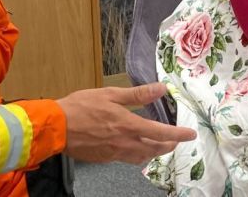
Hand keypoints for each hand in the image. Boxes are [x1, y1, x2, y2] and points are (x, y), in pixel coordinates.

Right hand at [57, 82, 195, 163]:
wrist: (57, 127)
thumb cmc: (82, 107)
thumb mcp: (111, 95)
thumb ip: (138, 94)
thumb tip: (162, 88)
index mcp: (129, 126)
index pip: (161, 133)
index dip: (178, 134)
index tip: (190, 134)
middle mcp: (125, 143)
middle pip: (154, 149)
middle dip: (168, 145)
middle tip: (175, 140)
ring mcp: (115, 153)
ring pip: (142, 157)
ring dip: (154, 152)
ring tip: (158, 144)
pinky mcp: (105, 158)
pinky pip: (127, 158)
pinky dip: (137, 153)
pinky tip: (134, 146)